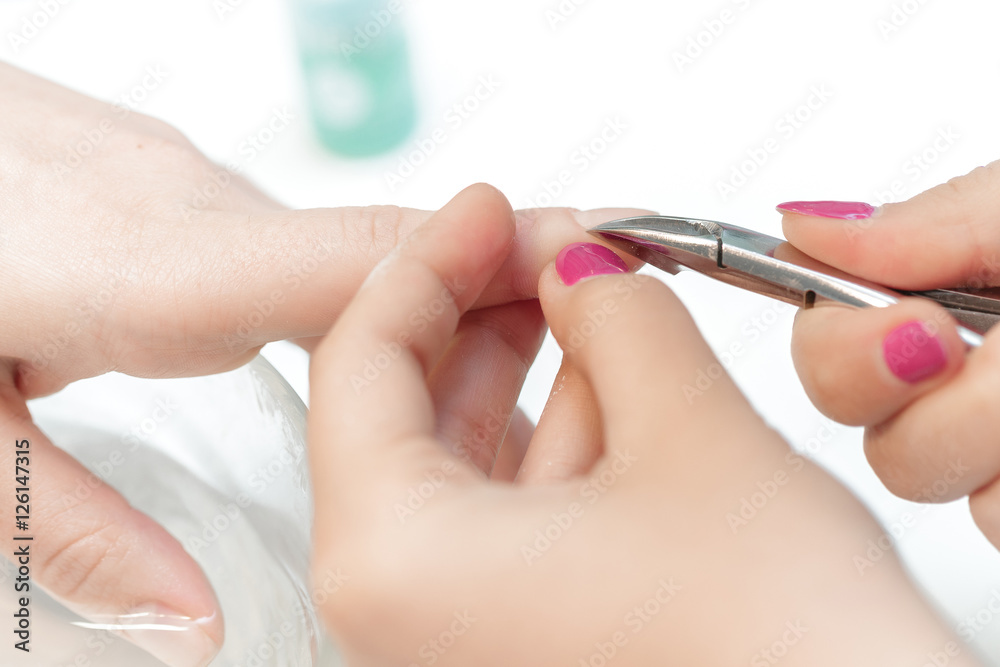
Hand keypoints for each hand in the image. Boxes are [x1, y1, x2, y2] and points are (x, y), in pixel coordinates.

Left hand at [0, 63, 646, 665]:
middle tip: (560, 361)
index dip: (484, 264)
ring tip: (477, 364)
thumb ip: (83, 535)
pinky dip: (353, 276)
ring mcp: (182, 180)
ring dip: (419, 294)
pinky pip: (292, 232)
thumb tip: (198, 625)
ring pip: (338, 243)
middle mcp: (188, 209)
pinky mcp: (171, 178)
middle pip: (376, 253)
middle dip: (483, 295)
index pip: (361, 262)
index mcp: (147, 273)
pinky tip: (357, 326)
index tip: (584, 273)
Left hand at [308, 184, 976, 665]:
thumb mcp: (693, 436)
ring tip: (602, 301)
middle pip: (404, 407)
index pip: (359, 358)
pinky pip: (509, 513)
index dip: (429, 257)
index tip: (490, 205)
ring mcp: (452, 632)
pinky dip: (561, 439)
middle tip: (556, 245)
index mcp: (391, 561)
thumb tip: (583, 262)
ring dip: (535, 367)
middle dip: (488, 311)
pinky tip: (618, 382)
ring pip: (465, 458)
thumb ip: (618, 317)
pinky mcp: (511, 637)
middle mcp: (395, 615)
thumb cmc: (777, 655)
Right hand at [778, 164, 999, 551]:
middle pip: (854, 421)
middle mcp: (949, 371)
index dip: (846, 347)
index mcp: (939, 293)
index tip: (921, 329)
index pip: (823, 333)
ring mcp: (984, 444)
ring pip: (919, 477)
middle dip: (937, 406)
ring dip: (995, 439)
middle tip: (995, 360)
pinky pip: (993, 522)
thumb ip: (928, 221)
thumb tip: (800, 225)